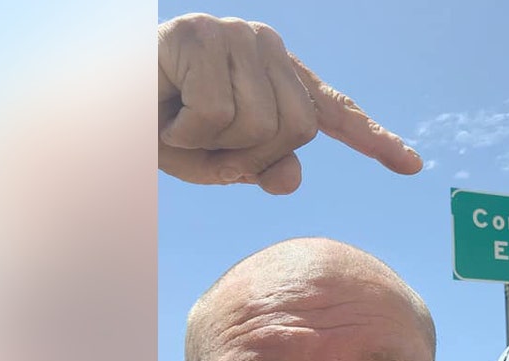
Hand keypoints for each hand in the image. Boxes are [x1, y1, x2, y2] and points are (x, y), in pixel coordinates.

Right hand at [158, 13, 421, 193]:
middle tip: (201, 144)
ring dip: (211, 145)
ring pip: (258, 126)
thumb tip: (292, 177)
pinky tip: (163, 115)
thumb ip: (261, 168)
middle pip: (295, 130)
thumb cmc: (160, 128)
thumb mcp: (218, 160)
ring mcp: (236, 35)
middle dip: (247, 156)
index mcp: (279, 76)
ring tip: (178, 126)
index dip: (372, 139)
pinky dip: (186, 133)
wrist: (96, 107)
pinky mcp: (202, 36)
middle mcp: (267, 46)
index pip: (332, 111)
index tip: (411, 166)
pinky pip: (216, 115)